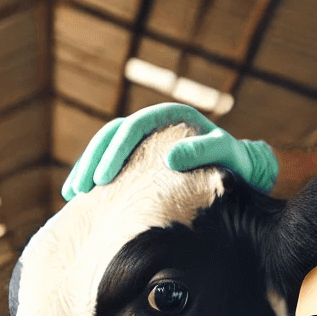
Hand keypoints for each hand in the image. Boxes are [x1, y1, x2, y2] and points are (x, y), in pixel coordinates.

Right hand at [61, 103, 277, 198]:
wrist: (244, 174)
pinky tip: (82, 199)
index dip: (115, 150)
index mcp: (171, 117)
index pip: (134, 126)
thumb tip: (170, 159)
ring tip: (72, 194)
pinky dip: (97, 179)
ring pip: (106, 148)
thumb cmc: (238, 164)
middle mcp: (156, 126)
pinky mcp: (144, 162)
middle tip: (80, 189)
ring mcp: (148, 143)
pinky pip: (113, 165)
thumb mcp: (227, 155)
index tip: (104, 178)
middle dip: (92, 161)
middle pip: (112, 135)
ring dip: (87, 169)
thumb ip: (203, 152)